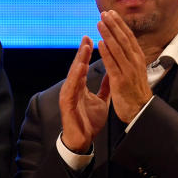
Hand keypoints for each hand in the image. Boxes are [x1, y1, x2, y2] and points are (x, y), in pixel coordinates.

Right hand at [59, 36, 109, 152]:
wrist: (82, 140)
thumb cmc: (89, 121)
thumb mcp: (101, 100)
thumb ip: (105, 87)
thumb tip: (110, 73)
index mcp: (80, 86)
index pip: (84, 66)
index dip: (88, 54)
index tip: (93, 39)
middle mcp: (72, 87)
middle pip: (77, 66)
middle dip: (82, 52)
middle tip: (87, 37)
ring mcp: (68, 94)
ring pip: (73, 74)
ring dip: (79, 60)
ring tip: (84, 48)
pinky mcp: (66, 103)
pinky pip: (72, 87)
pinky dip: (76, 76)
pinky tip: (80, 67)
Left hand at [97, 10, 151, 122]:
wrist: (141, 112)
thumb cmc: (135, 93)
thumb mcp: (134, 72)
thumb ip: (128, 59)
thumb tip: (122, 47)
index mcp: (138, 59)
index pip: (129, 38)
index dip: (120, 25)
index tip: (112, 13)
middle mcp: (135, 62)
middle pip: (124, 39)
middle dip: (114, 25)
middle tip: (104, 12)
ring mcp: (128, 71)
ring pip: (118, 48)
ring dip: (108, 34)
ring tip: (100, 22)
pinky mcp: (121, 81)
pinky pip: (112, 64)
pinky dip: (106, 52)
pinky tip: (99, 42)